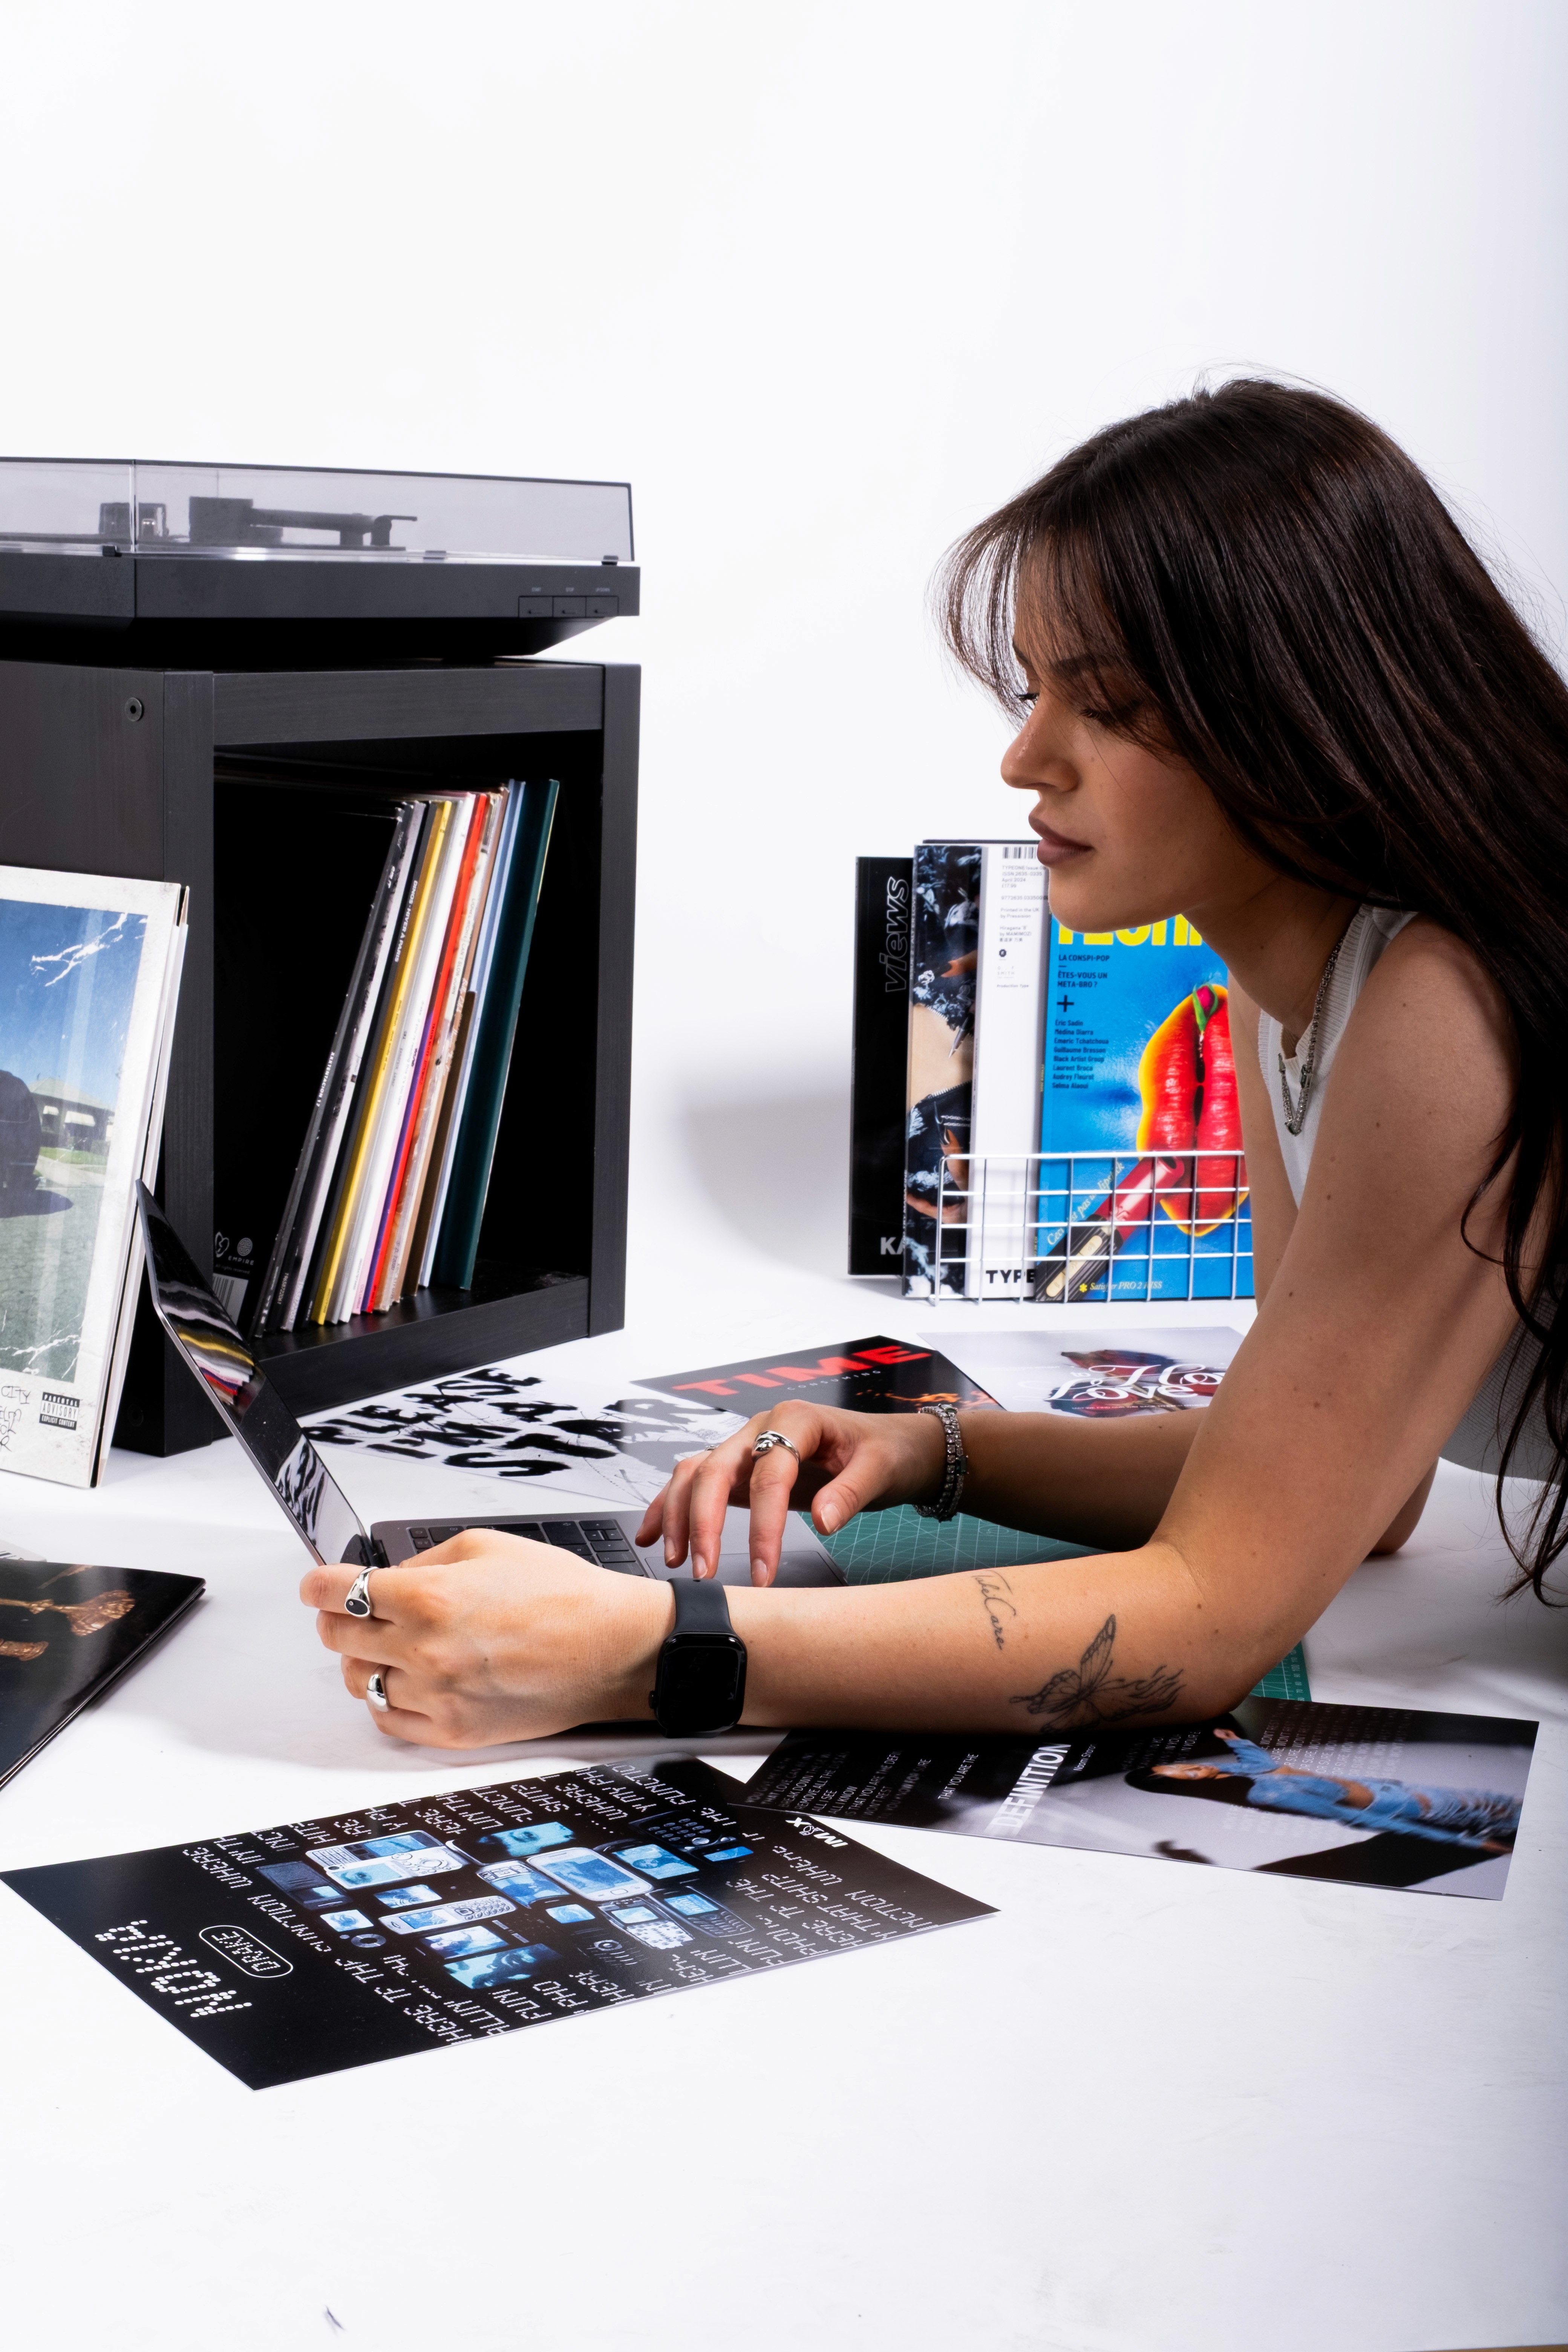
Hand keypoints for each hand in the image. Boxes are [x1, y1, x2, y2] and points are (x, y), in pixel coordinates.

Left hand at [303, 1532, 670, 1748]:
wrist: (610, 1648)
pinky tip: (407, 1678)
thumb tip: (382, 1579)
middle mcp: (425, 1650)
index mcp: (430, 1598)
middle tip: (351, 1609)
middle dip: (337, 1617)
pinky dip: (387, 1697)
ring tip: (387, 1644)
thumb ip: (424, 1562)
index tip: (317, 1584)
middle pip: (338, 1637)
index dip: (318, 1583)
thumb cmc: (561, 1592)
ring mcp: (437, 1696)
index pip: (336, 1592)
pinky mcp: (453, 1732)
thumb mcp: (486, 1545)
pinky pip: (388, 1719)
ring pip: (358, 1681)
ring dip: (363, 1658)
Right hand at [635, 1401, 946, 1585]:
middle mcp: (763, 1426)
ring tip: (677, 1559)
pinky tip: (654, 1535)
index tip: (764, 1570)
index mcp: (796, 1420)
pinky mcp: (742, 1467)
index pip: (769, 1473)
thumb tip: (822, 1521)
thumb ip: (850, 1493)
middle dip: (703, 1521)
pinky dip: (671, 1506)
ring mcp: (747, 1445)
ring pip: (696, 1472)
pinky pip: (696, 1480)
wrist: (894, 1443)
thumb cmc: (887, 1450)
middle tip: (703, 1570)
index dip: (764, 1525)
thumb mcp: (881, 1468)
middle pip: (715, 1468)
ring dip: (679, 1515)